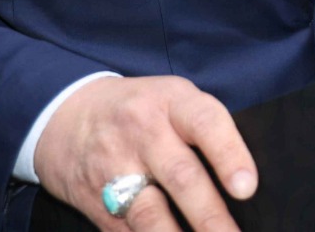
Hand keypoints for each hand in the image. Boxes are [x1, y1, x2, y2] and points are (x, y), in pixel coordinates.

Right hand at [34, 75, 256, 231]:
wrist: (67, 115)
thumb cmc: (142, 109)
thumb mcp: (174, 98)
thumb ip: (207, 130)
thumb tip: (246, 182)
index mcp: (171, 102)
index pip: (205, 124)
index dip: (229, 156)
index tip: (247, 188)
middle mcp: (143, 133)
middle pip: (180, 176)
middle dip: (210, 215)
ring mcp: (116, 169)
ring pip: (150, 214)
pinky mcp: (98, 203)